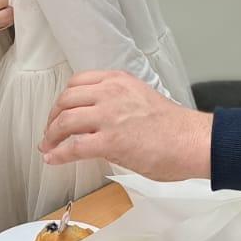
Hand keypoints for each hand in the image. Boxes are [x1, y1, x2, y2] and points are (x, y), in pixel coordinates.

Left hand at [39, 70, 210, 180]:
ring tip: (48, 147)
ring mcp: (109, 116)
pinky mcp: (110, 141)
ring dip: (51, 136)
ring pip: (65, 121)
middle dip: (53, 118)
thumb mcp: (142, 99)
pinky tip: (53, 159)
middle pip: (66, 100)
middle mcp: (111, 93)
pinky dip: (58, 154)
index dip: (63, 100)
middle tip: (50, 132)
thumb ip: (119, 103)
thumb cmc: (175, 127)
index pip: (78, 82)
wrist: (192, 141)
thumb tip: (102, 122)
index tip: (60, 111)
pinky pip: (73, 146)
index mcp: (119, 81)